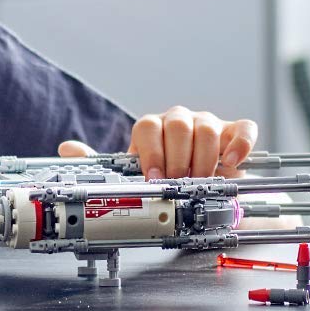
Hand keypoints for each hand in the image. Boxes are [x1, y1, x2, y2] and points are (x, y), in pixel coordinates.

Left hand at [59, 105, 257, 178]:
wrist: (206, 189)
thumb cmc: (168, 177)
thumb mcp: (135, 173)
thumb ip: (104, 162)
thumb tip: (66, 149)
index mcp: (154, 128)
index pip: (147, 125)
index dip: (151, 152)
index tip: (155, 178)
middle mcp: (180, 121)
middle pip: (178, 124)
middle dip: (177, 158)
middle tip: (179, 182)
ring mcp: (209, 124)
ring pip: (207, 127)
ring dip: (205, 157)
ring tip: (203, 180)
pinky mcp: (237, 132)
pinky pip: (243, 129)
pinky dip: (239, 144)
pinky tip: (233, 163)